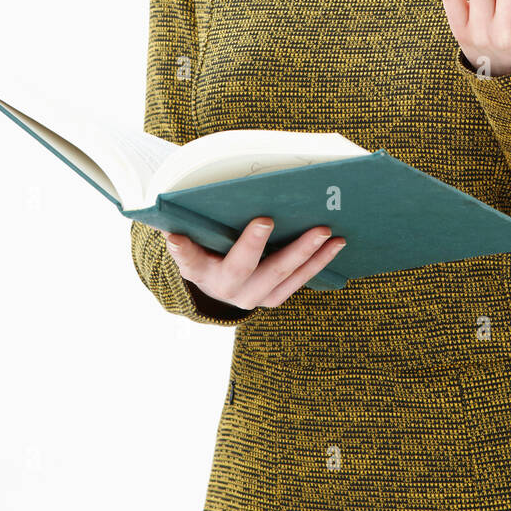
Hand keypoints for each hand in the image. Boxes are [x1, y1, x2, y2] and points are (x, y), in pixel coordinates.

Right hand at [164, 218, 345, 310]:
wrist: (220, 285)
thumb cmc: (207, 249)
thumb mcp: (193, 239)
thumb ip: (188, 228)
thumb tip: (173, 213)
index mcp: (199, 270)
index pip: (187, 258)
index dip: (182, 250)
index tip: (174, 236)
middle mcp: (225, 288)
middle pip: (241, 267)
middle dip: (253, 244)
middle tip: (265, 219)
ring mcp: (253, 296)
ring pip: (279, 276)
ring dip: (303, 253)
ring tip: (324, 231)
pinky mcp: (274, 297)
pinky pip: (299, 280)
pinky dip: (318, 262)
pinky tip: (336, 243)